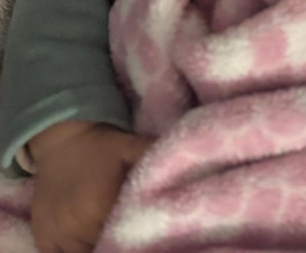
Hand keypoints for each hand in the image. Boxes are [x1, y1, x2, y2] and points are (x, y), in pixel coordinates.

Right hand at [29, 120, 150, 252]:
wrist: (61, 138)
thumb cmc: (102, 145)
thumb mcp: (132, 146)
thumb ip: (155, 158)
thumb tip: (187, 167)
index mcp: (99, 207)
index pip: (123, 239)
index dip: (137, 239)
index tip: (147, 234)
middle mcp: (75, 227)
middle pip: (104, 250)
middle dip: (119, 245)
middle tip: (131, 236)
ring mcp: (56, 236)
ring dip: (97, 248)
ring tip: (111, 236)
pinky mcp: (43, 238)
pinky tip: (89, 241)